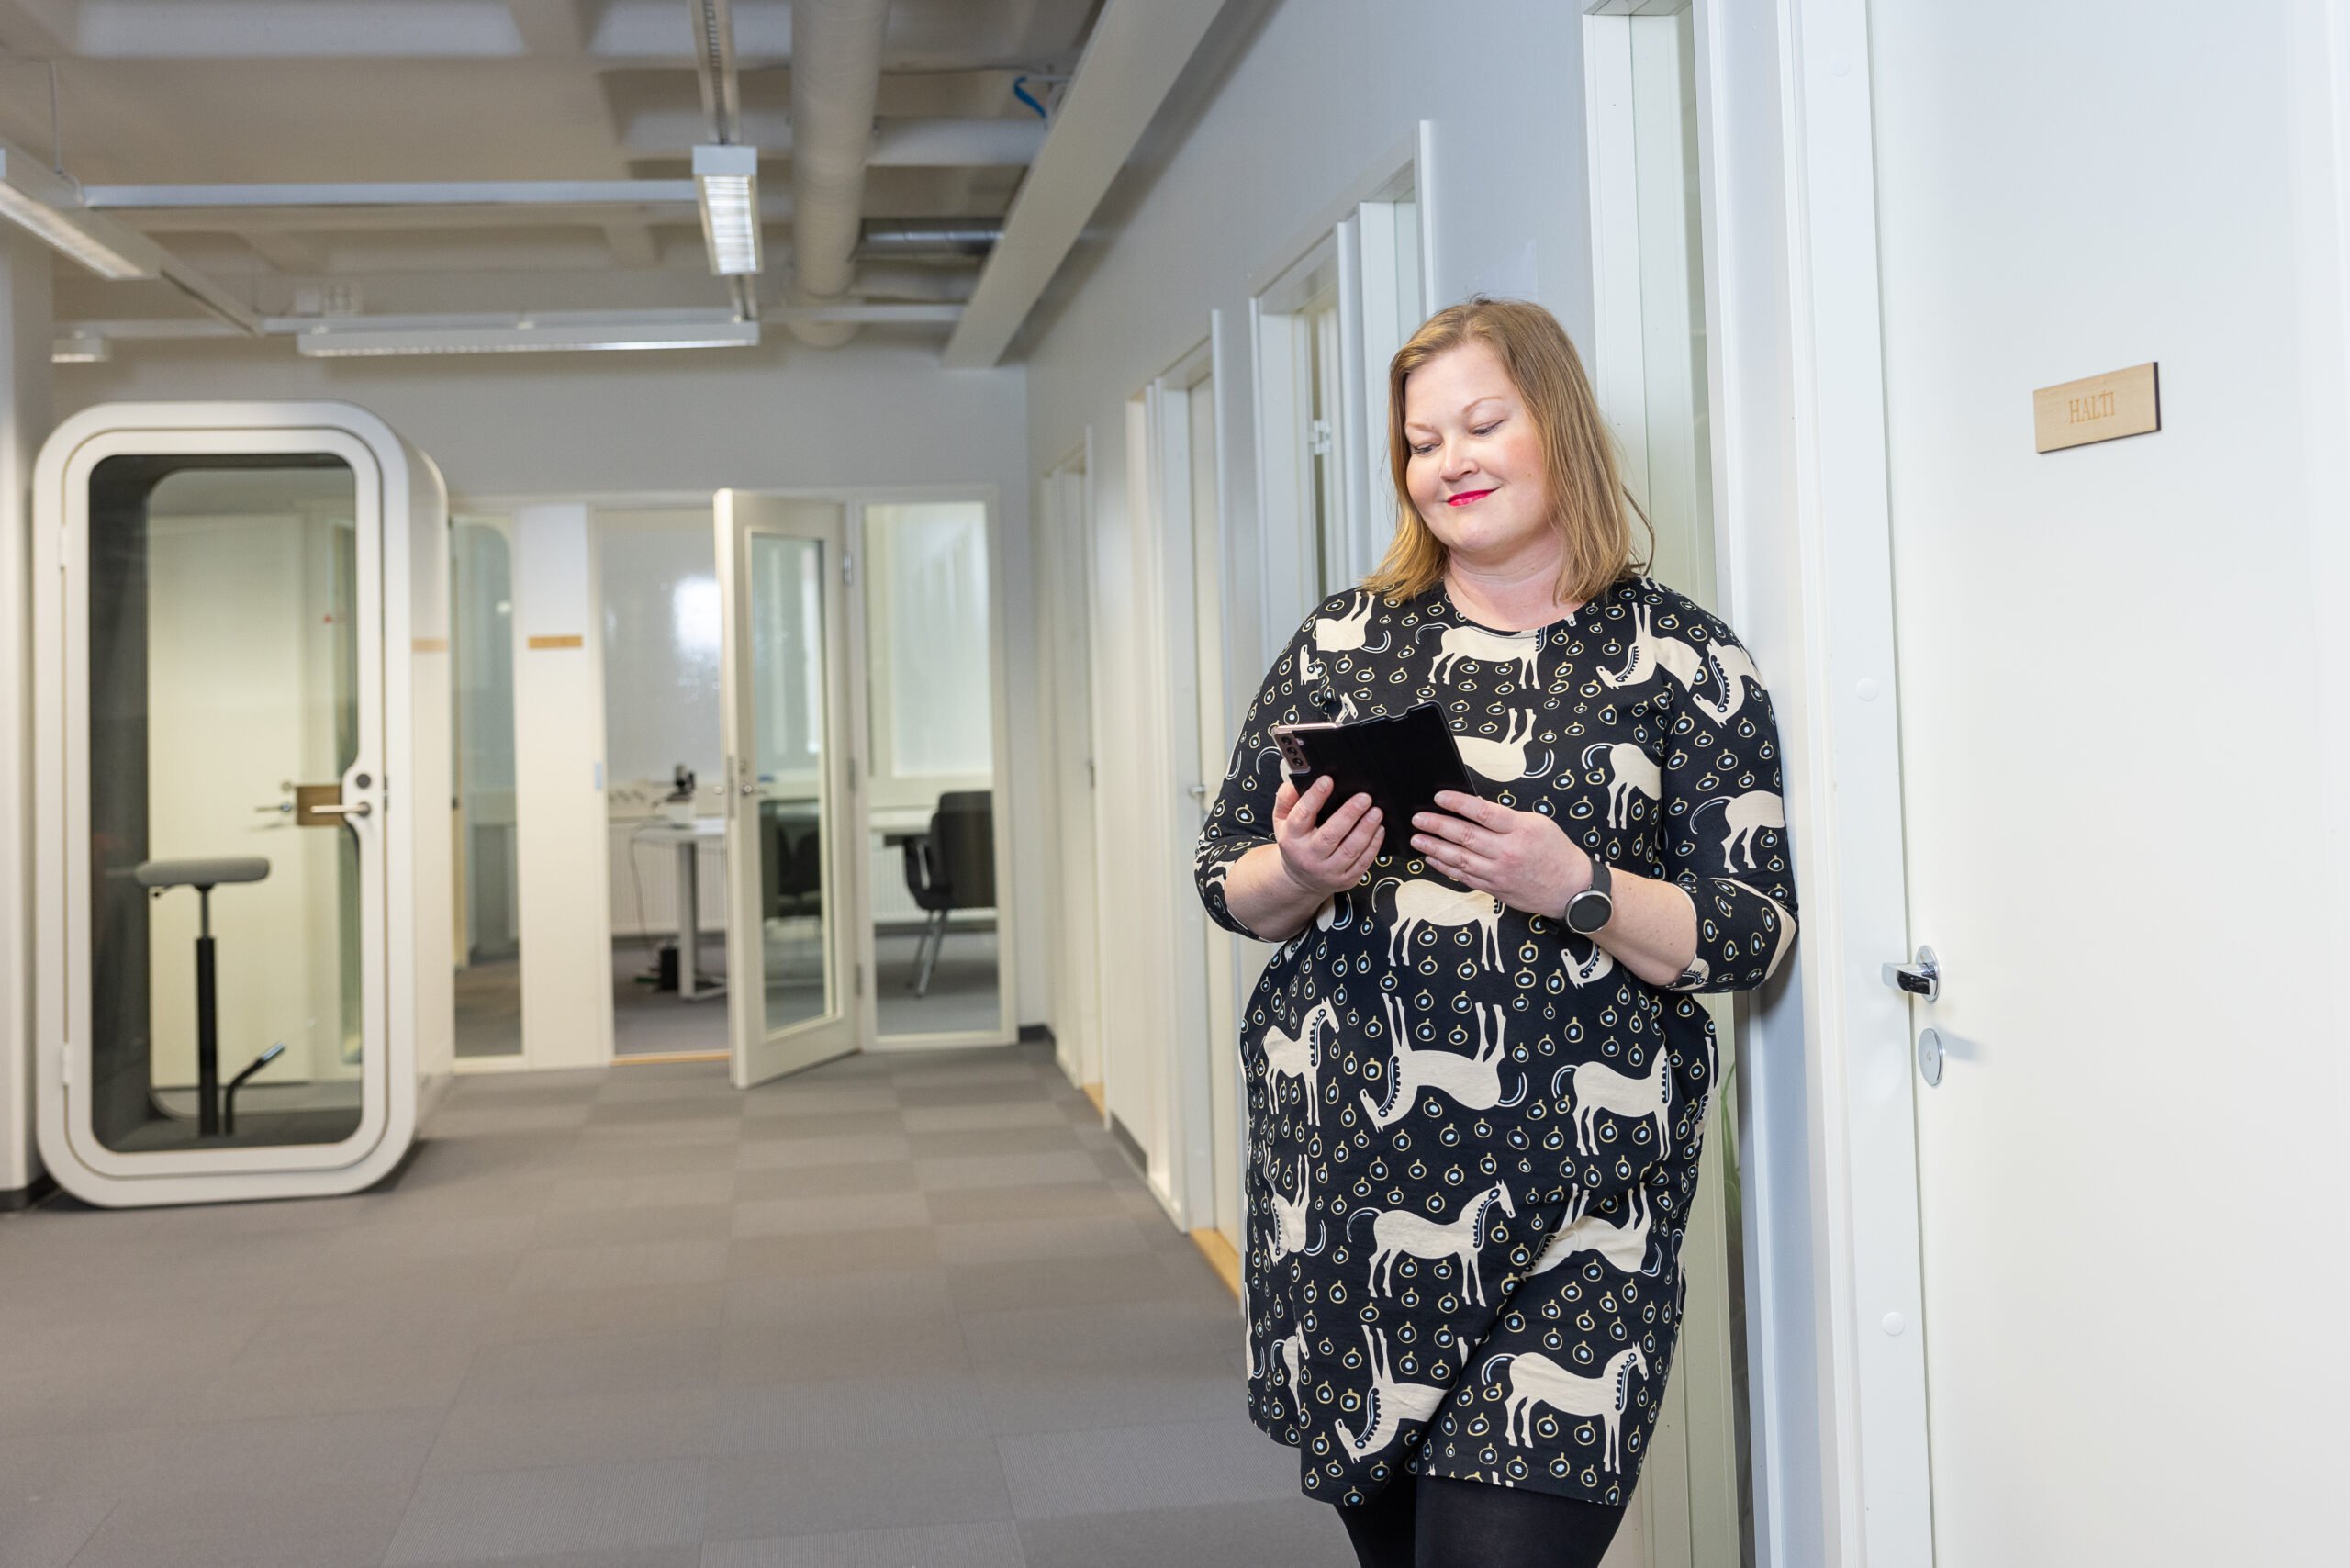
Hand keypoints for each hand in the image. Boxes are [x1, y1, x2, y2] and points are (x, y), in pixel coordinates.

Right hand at [1273, 776, 1381, 896]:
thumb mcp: (1282, 821)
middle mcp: (1309, 856)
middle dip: (1349, 814)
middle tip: (1364, 798)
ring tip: (1376, 812)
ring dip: (1366, 829)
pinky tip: (1379, 830)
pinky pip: (1362, 862)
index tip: (1328, 781)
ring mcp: (1328, 870)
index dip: (1315, 797)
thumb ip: (1285, 800)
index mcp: (1292, 838)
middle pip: (1330, 835)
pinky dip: (1373, 845)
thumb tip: (1293, 784)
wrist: (1301, 879)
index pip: (1302, 815)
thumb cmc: (1295, 843)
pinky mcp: (1345, 879)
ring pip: (1350, 850)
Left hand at [1411, 791, 1587, 917]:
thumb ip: (1507, 818)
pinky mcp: (1494, 888)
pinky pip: (1464, 877)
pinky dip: (1445, 867)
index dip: (1457, 803)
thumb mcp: (1537, 824)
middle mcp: (1507, 851)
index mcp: (1520, 829)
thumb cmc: (1556, 852)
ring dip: (1434, 848)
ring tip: (1417, 839)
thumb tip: (1475, 809)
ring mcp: (1499, 872)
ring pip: (1459, 859)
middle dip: (1437, 826)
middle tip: (1418, 819)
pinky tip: (1433, 859)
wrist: (1572, 888)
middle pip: (1465, 836)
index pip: (1483, 812)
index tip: (1439, 797)